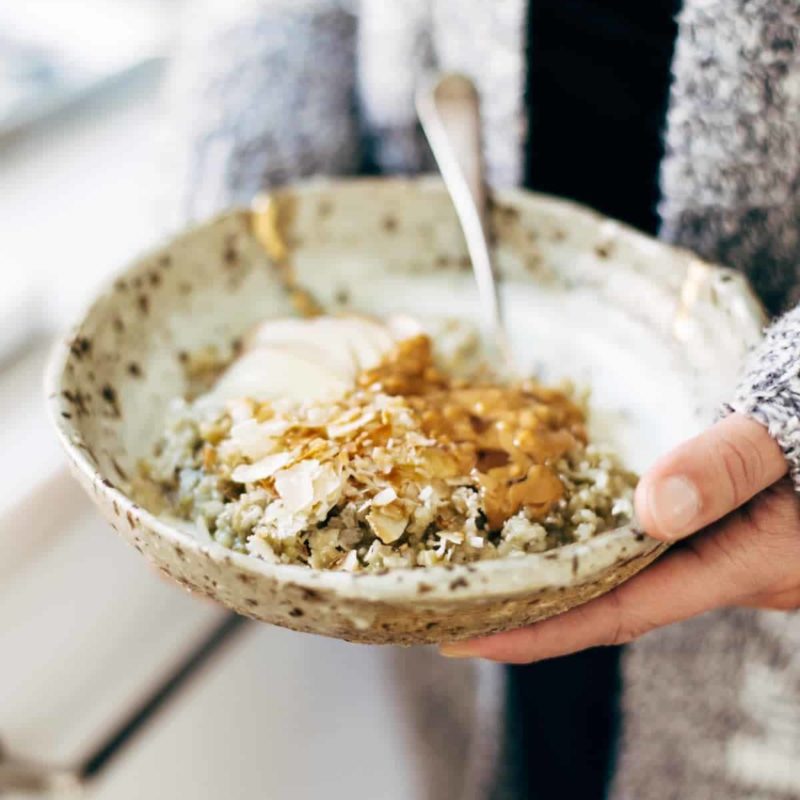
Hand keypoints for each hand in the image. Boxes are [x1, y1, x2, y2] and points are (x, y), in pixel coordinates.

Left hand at [440, 413, 799, 662]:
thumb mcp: (787, 435)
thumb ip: (729, 468)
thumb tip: (653, 510)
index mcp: (743, 563)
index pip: (620, 613)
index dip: (542, 631)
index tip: (467, 637)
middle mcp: (726, 567)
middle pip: (613, 602)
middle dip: (535, 609)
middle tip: (455, 602)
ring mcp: (723, 546)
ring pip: (626, 573)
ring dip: (559, 573)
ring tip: (485, 565)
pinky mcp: (720, 520)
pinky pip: (642, 544)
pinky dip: (592, 539)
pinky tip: (556, 521)